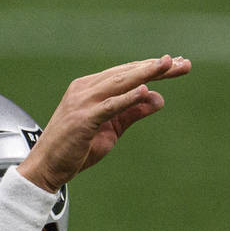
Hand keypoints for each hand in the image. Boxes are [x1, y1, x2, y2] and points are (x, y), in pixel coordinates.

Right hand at [17, 55, 191, 192]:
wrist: (46, 167)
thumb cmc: (77, 148)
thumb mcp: (111, 130)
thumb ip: (132, 113)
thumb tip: (159, 99)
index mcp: (92, 88)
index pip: (127, 73)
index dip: (153, 69)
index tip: (179, 64)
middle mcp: (86, 88)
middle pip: (127, 73)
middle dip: (156, 68)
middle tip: (183, 63)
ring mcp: (83, 102)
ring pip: (119, 83)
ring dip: (145, 74)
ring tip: (167, 65)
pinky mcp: (83, 119)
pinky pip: (109, 106)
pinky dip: (127, 98)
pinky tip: (144, 90)